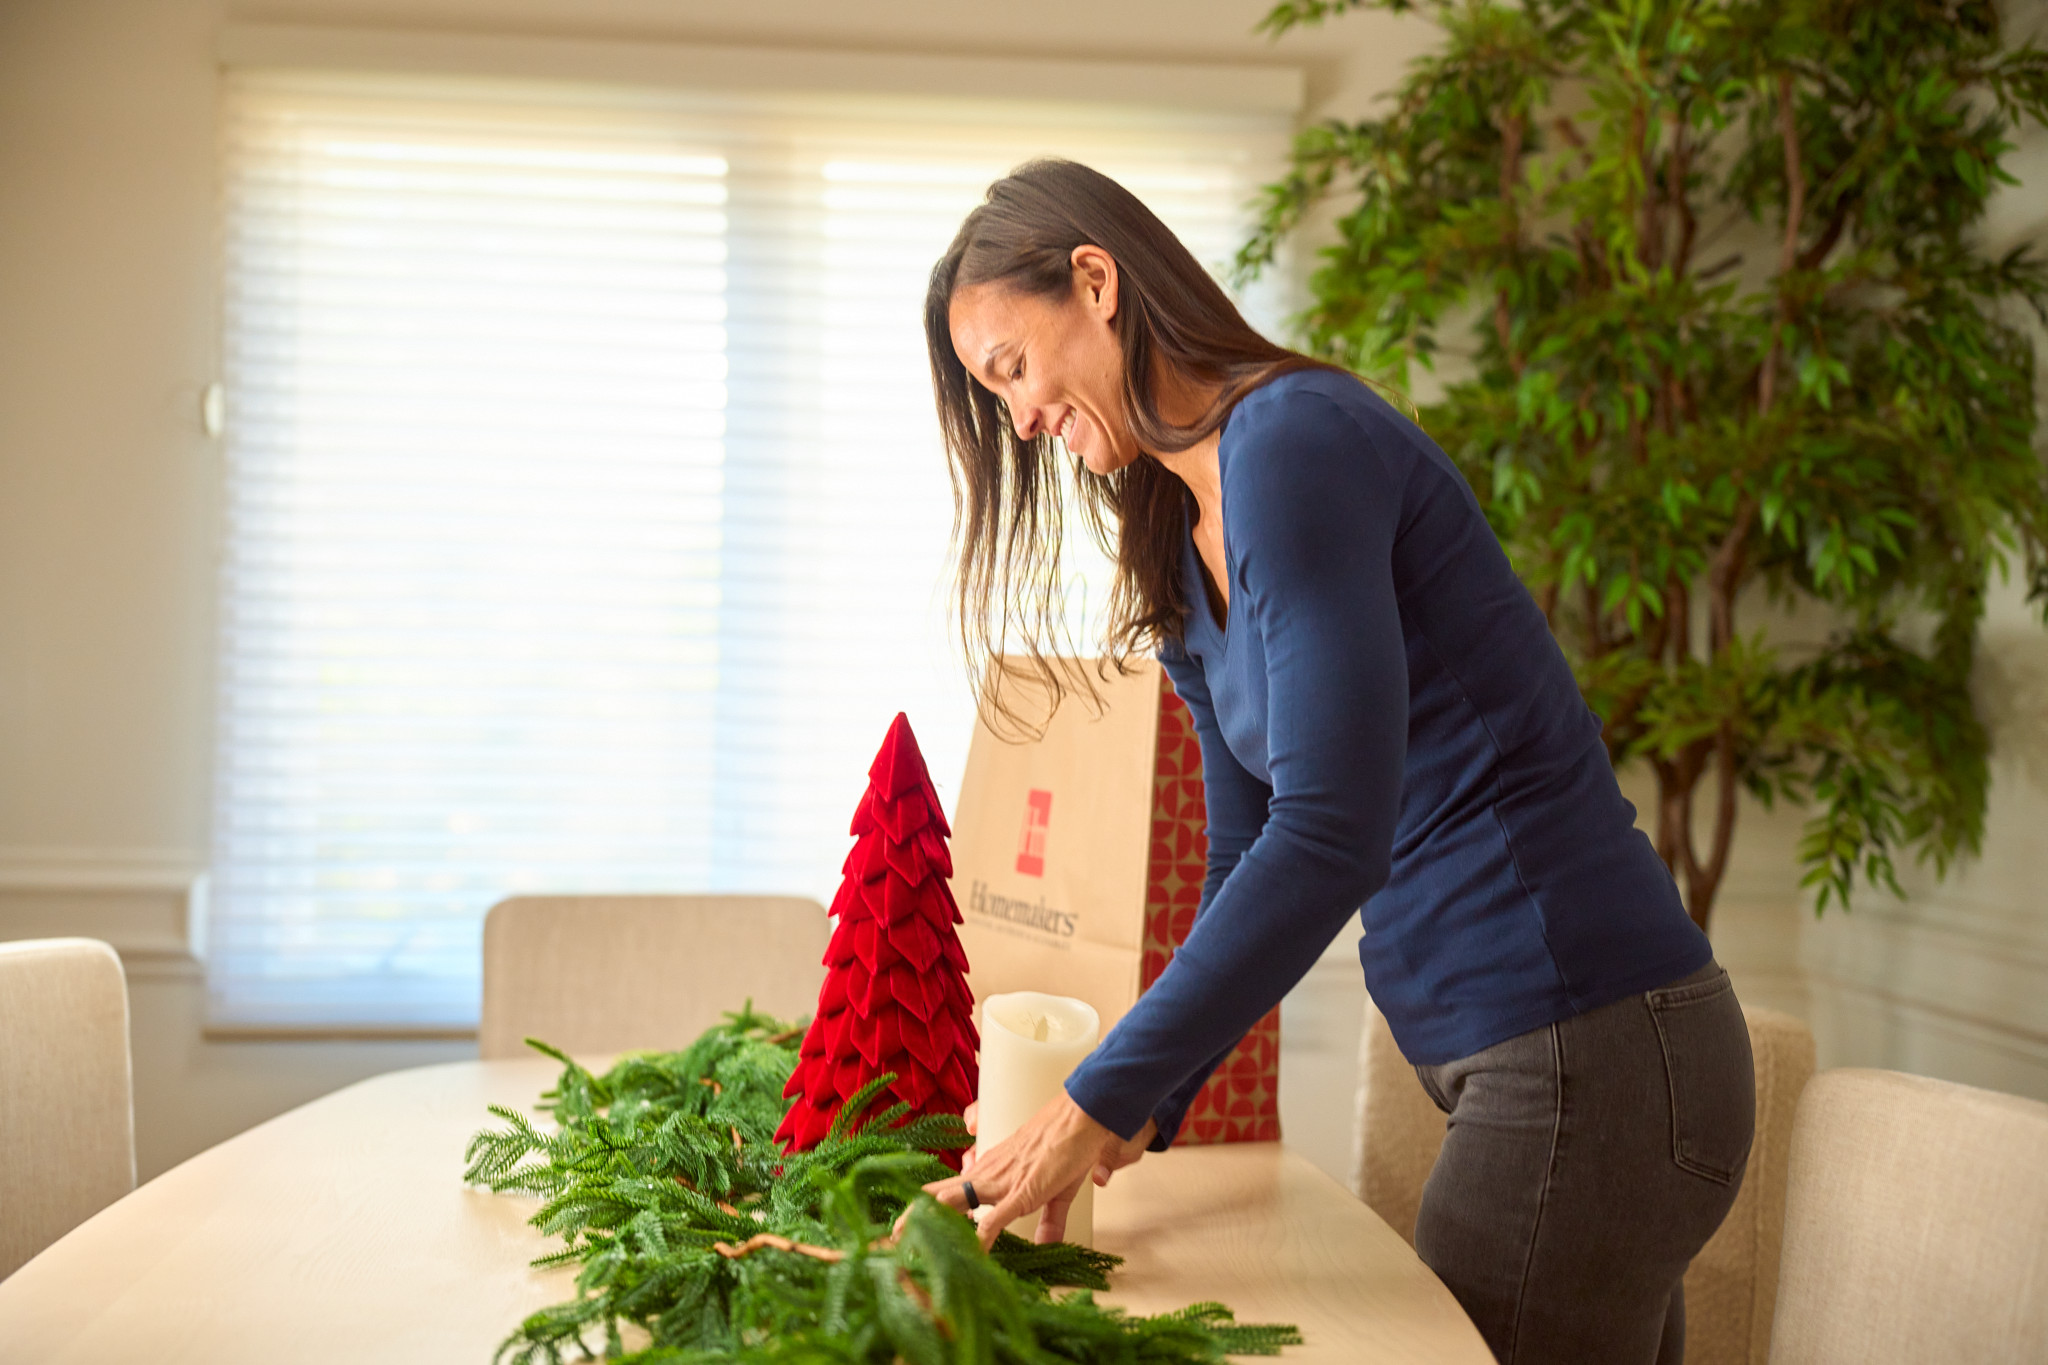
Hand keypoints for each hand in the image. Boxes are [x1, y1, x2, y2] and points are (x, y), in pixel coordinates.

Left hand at [925, 1095, 1156, 1248]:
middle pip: (937, 1194)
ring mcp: (1001, 1182)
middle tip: (890, 1240)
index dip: (924, 1207)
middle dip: (910, 1217)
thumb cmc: (1067, 1143)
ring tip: (908, 1246)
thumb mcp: (1055, 1190)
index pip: (947, 1190)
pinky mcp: (1022, 1191)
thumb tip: (1047, 1243)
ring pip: (952, 1200)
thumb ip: (1050, 1219)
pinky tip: (973, 1255)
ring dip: (929, 1223)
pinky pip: (995, 1219)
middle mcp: (987, 1174)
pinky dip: (981, 1238)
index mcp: (989, 1171)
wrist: (1082, 1116)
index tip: (907, 1224)